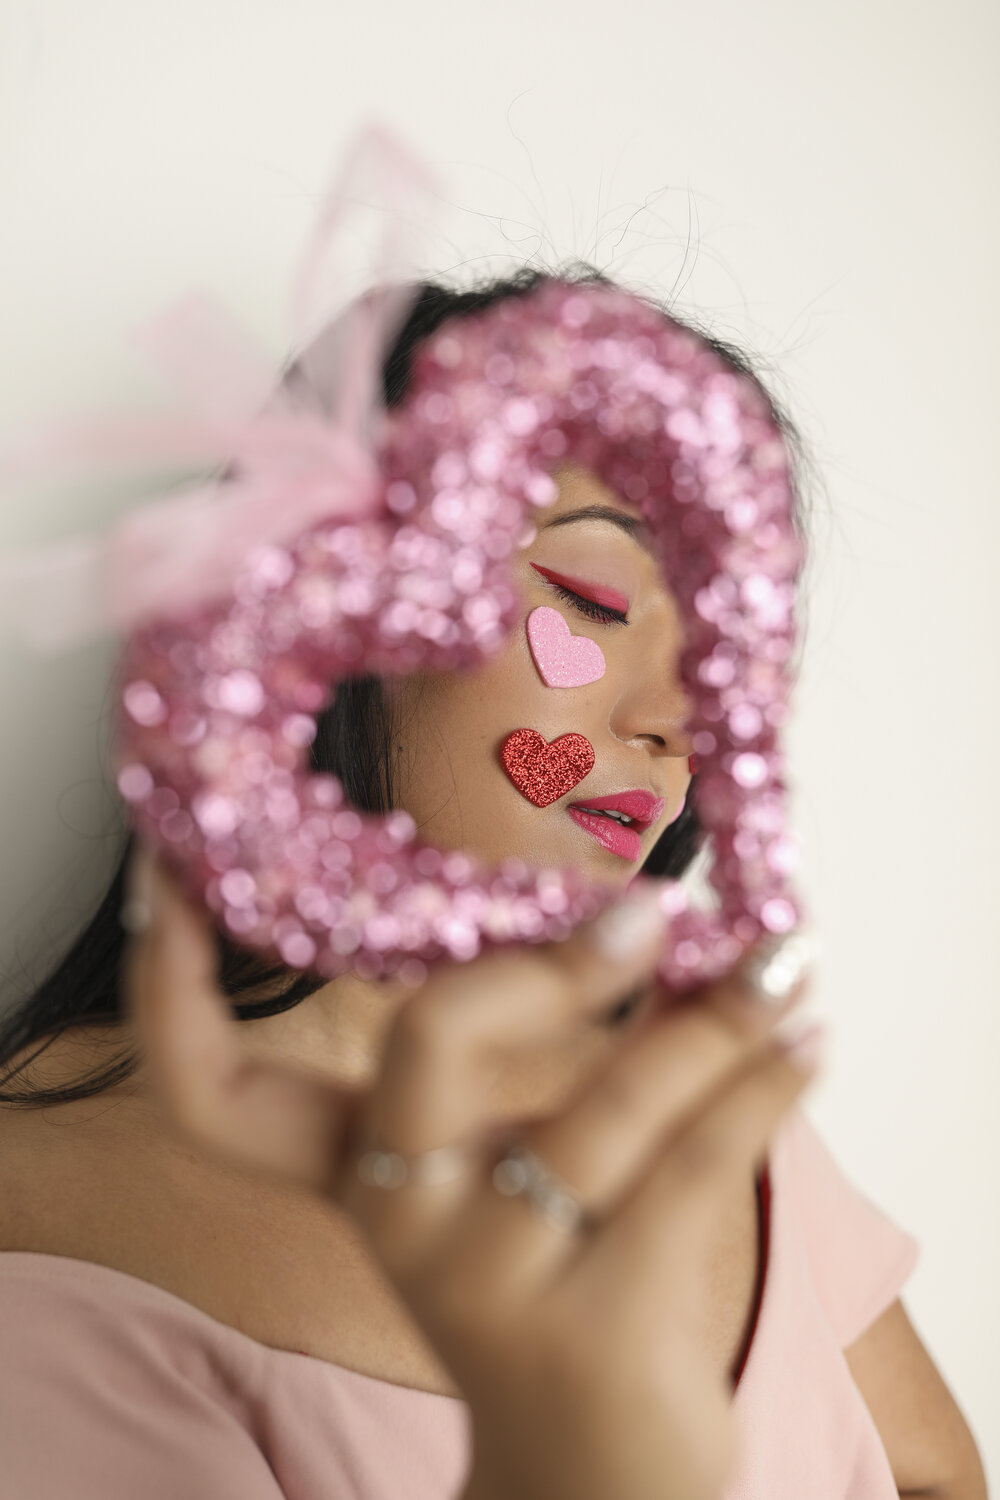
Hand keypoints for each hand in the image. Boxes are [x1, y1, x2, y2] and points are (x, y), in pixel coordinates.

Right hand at [122, 841, 819, 1499]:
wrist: (593, 1484)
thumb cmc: (554, 1285)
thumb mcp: (501, 1175)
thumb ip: (532, 1056)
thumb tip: (628, 908)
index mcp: (355, 1174)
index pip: (210, 1091)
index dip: (169, 988)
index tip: (173, 874)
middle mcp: (396, 1224)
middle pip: (424, 1047)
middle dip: (541, 964)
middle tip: (643, 912)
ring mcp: (488, 1282)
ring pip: (603, 1109)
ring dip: (715, 1022)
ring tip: (785, 966)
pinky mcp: (593, 1333)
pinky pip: (692, 1166)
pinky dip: (762, 1087)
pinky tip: (804, 1040)